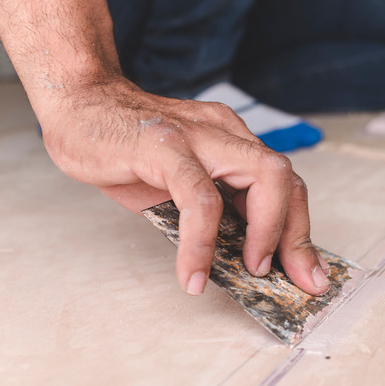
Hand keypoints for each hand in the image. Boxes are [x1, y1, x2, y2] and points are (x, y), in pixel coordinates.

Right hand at [39, 78, 330, 295]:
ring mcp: (198, 135)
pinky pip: (199, 197)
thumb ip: (209, 211)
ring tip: (252, 273)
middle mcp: (225, 132)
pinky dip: (202, 241)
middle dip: (296, 235)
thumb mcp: (176, 185)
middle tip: (296, 281)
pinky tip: (192, 273)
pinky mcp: (164, 145)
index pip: (283, 183)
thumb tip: (236, 260)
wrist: (77, 104)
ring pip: (262, 176)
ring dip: (267, 233)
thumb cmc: (125, 149)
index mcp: (232, 141)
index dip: (298, 230)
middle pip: (285, 178)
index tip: (307, 273)